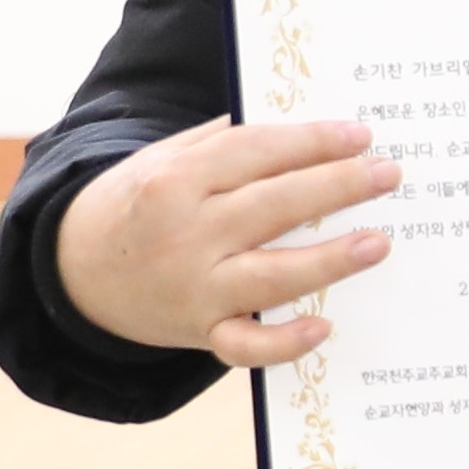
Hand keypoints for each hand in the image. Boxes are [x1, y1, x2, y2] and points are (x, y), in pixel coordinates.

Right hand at [56, 115, 399, 368]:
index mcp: (175, 180)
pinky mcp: (200, 332)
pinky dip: (284, 342)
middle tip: (389, 175)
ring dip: (329, 259)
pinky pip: (246, 346)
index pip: (256, 152)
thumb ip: (223, 140)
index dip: (313, 142)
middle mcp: (185, 233)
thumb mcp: (164, 159)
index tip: (361, 137)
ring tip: (378, 242)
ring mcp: (193, 288)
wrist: (79, 272)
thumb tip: (298, 122)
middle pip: (273, 206)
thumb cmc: (140, 205)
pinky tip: (324, 326)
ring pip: (270, 275)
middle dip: (337, 187)